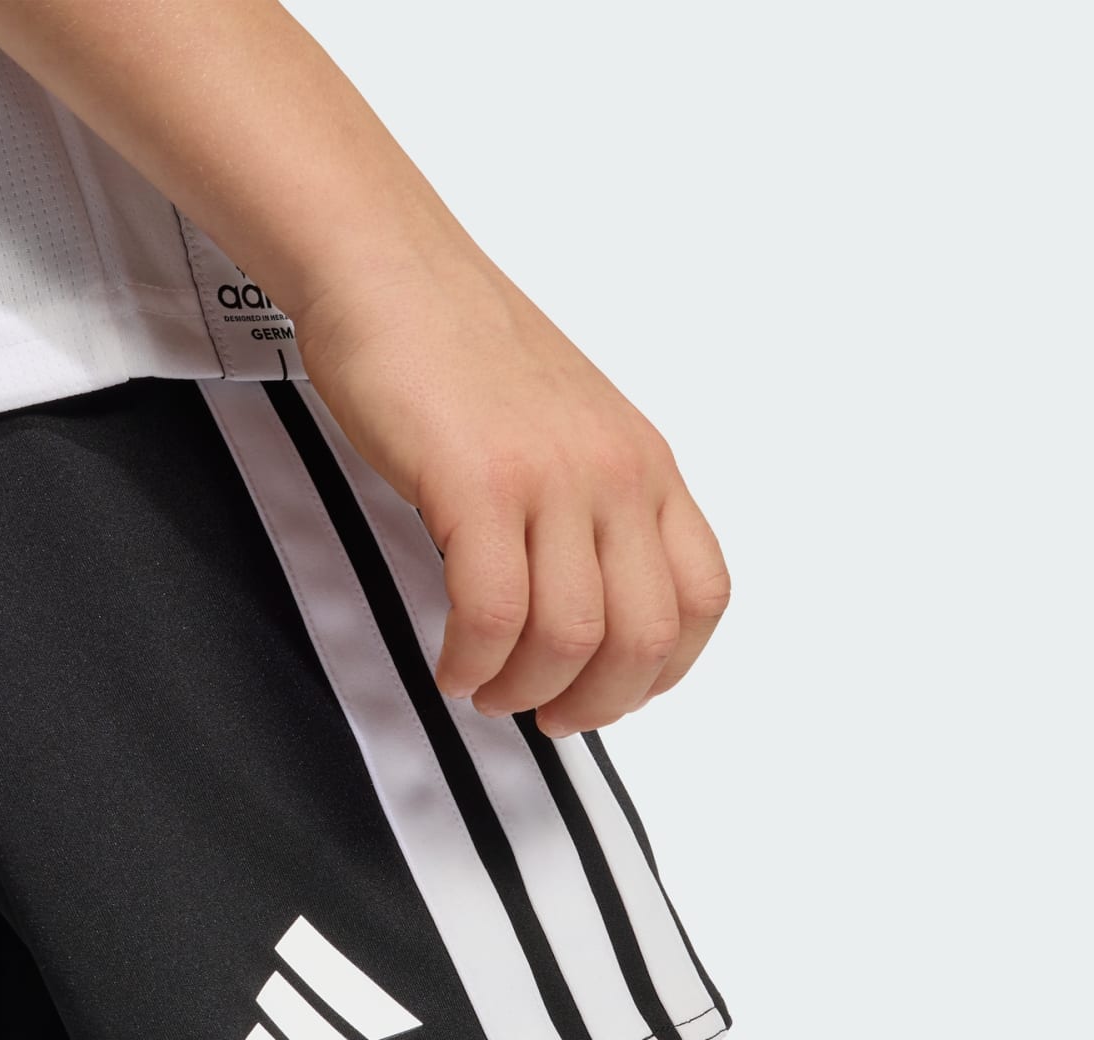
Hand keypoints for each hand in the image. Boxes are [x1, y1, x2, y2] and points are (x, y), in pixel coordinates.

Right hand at [294, 242, 730, 733]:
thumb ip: (589, 509)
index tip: (606, 692)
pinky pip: (492, 613)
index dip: (661, 671)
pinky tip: (451, 663)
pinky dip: (472, 661)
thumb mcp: (566, 430)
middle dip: (592, 703)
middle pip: (644, 636)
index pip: (703, 598)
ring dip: (524, 690)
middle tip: (542, 715)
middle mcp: (615, 472)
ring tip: (484, 687)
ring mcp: (552, 477)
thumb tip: (584, 604)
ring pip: (572, 636)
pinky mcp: (479, 482)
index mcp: (646, 465)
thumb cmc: (460, 349)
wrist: (391, 270)